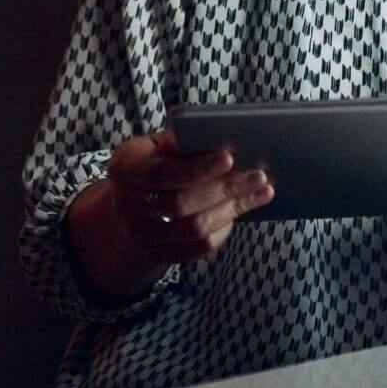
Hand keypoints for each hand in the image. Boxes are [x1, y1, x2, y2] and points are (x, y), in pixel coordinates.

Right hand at [104, 130, 273, 265]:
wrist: (135, 200)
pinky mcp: (162, 253)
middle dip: (222, 189)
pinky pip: (198, 248)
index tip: (229, 157)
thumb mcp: (159, 142)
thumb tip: (216, 134)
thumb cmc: (156, 160)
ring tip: (262, 189)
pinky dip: (227, 226)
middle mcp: (126, 205)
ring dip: (232, 208)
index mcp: (123, 169)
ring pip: (192, 229)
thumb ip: (181, 140)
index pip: (158, 173)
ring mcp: (142, 234)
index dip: (195, 168)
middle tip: (258, 174)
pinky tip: (247, 206)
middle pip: (177, 204)